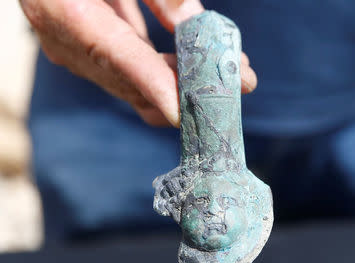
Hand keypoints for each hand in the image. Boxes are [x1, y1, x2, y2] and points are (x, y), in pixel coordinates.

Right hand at [19, 0, 257, 126]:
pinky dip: (165, 75)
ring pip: (135, 85)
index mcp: (68, 12)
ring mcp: (77, 55)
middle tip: (241, 81)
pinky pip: (130, 75)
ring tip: (231, 73)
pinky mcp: (88, 56)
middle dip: (190, 87)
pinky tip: (198, 65)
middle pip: (134, 81)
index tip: (183, 113)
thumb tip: (196, 25)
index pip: (118, 57)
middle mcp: (69, 44)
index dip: (153, 85)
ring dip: (184, 83)